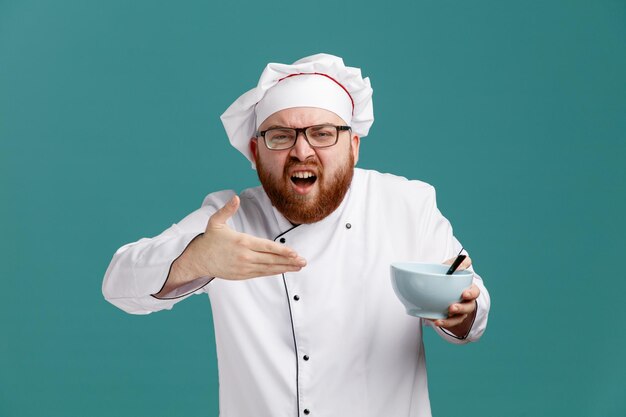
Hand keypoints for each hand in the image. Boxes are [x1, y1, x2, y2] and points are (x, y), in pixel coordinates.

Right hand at [176, 196, 306, 280]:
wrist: (198, 259)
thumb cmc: (209, 239)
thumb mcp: (216, 222)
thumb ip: (228, 209)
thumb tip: (236, 197)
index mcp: (241, 242)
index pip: (266, 247)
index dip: (282, 250)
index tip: (294, 252)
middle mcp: (244, 256)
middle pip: (271, 259)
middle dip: (289, 261)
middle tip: (303, 261)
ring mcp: (244, 267)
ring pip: (268, 268)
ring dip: (285, 268)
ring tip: (299, 266)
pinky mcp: (242, 275)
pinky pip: (261, 273)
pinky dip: (274, 272)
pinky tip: (284, 269)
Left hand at [431, 256, 479, 335]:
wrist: (440, 287)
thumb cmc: (447, 276)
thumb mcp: (450, 267)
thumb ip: (456, 262)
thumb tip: (461, 262)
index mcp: (469, 289)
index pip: (474, 292)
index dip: (471, 293)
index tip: (464, 293)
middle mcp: (466, 302)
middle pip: (468, 307)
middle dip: (461, 308)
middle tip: (452, 307)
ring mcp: (459, 311)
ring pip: (459, 318)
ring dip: (451, 320)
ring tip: (440, 320)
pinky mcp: (451, 318)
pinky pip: (449, 323)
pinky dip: (443, 323)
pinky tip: (435, 321)